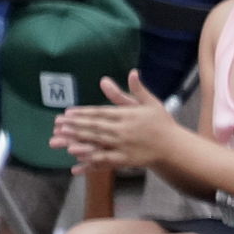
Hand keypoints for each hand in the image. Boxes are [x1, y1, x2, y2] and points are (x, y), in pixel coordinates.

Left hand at [49, 70, 182, 170]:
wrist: (175, 147)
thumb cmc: (162, 123)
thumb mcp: (151, 103)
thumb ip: (137, 89)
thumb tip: (132, 72)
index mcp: (128, 115)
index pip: (100, 112)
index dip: (83, 113)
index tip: (67, 112)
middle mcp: (124, 130)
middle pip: (95, 127)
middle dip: (74, 125)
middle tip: (57, 124)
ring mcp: (124, 146)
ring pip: (96, 142)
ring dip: (77, 140)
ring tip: (61, 138)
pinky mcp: (126, 160)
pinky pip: (104, 161)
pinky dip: (89, 161)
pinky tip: (75, 162)